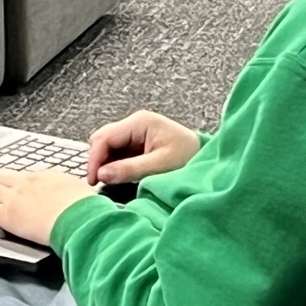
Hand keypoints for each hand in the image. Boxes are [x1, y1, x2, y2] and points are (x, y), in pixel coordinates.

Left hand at [0, 168, 99, 245]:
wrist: (81, 217)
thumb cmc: (89, 212)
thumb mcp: (89, 201)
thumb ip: (84, 203)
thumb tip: (95, 209)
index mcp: (49, 178)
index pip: (25, 178)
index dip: (14, 183)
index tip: (10, 187)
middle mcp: (28, 182)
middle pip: (0, 179)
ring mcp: (15, 196)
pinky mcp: (5, 213)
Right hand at [84, 109, 200, 183]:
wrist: (211, 160)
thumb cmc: (192, 158)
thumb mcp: (161, 165)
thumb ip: (130, 169)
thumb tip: (102, 175)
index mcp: (140, 122)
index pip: (104, 137)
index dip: (94, 159)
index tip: (93, 180)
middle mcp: (135, 124)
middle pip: (102, 140)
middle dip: (97, 161)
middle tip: (98, 183)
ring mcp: (135, 133)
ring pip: (107, 147)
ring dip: (105, 164)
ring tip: (109, 182)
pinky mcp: (137, 144)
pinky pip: (116, 153)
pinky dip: (113, 165)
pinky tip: (117, 177)